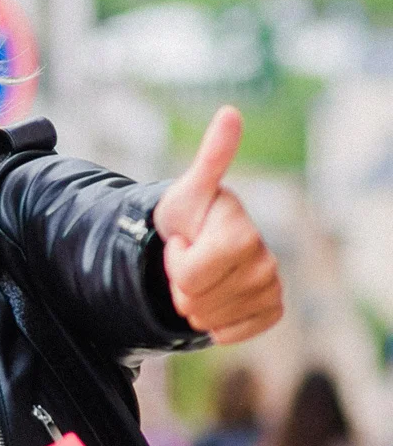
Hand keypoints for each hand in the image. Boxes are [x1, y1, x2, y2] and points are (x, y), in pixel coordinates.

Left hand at [154, 107, 282, 343]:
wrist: (193, 243)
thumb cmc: (188, 215)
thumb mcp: (188, 188)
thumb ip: (211, 156)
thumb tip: (230, 112)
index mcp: (242, 230)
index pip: (190, 273)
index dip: (175, 261)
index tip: (180, 240)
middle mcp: (265, 258)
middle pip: (197, 299)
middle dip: (180, 283)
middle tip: (188, 259)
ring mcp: (270, 285)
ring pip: (210, 319)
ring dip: (192, 303)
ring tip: (198, 276)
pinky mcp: (271, 309)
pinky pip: (231, 333)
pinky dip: (213, 324)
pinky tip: (215, 297)